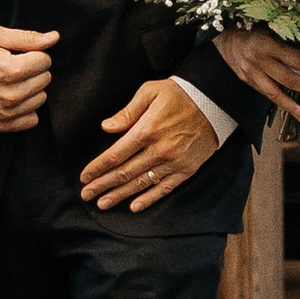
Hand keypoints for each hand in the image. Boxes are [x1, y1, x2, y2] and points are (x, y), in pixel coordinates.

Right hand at [0, 26, 57, 133]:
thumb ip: (28, 38)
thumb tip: (53, 38)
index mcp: (10, 70)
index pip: (45, 61)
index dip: (34, 54)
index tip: (20, 55)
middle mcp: (11, 94)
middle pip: (45, 79)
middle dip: (33, 70)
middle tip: (14, 66)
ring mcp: (6, 112)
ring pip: (41, 99)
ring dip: (31, 89)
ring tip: (12, 82)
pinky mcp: (1, 124)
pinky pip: (31, 120)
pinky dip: (26, 109)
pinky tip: (13, 98)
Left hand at [79, 79, 222, 214]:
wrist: (215, 103)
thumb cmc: (179, 94)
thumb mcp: (150, 92)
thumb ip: (127, 112)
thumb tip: (106, 127)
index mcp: (146, 130)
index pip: (115, 154)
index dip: (97, 168)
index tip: (84, 177)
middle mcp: (158, 150)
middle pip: (124, 173)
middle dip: (102, 185)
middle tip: (86, 195)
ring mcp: (173, 162)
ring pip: (141, 184)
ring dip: (119, 195)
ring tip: (103, 203)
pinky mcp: (186, 169)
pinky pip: (164, 189)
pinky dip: (148, 199)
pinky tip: (134, 207)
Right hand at [212, 23, 299, 124]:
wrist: (227, 37)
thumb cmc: (253, 28)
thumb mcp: (272, 27)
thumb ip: (289, 40)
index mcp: (267, 43)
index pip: (295, 58)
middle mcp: (258, 60)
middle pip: (288, 79)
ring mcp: (251, 74)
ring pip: (276, 94)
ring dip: (294, 106)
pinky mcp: (248, 82)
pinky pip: (267, 96)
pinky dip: (282, 105)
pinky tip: (294, 113)